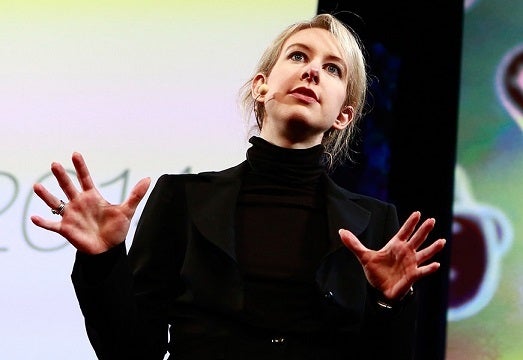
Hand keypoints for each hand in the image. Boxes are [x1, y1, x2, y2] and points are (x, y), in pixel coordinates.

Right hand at [31, 152, 150, 254]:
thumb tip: (149, 178)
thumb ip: (136, 195)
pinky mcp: (66, 229)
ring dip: (46, 195)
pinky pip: (51, 225)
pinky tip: (34, 217)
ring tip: (37, 186)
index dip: (81, 167)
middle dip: (61, 176)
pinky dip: (43, 222)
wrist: (109, 249)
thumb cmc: (116, 229)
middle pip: (68, 186)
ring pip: (55, 203)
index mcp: (92, 197)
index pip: (85, 178)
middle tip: (55, 164)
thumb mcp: (127, 210)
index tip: (75, 154)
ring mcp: (71, 215)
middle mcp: (79, 203)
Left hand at [339, 211, 445, 300]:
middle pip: (417, 239)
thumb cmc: (376, 271)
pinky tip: (436, 264)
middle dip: (424, 230)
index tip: (418, 213)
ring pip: (424, 253)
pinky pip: (423, 271)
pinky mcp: (412, 275)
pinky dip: (429, 268)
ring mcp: (411, 263)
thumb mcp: (363, 256)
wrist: (380, 289)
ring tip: (442, 241)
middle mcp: (406, 252)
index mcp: (395, 245)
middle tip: (431, 220)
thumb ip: (354, 243)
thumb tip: (341, 232)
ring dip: (433, 248)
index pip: (404, 231)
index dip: (411, 223)